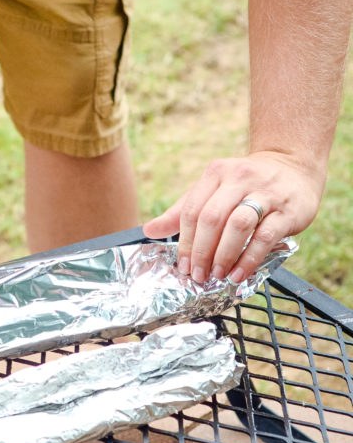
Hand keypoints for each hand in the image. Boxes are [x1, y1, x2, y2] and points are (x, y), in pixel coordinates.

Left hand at [142, 151, 323, 283]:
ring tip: (217, 275)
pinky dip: (249, 258)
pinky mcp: (287, 210)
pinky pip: (265, 236)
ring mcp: (266, 193)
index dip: (185, 241)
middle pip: (212, 218)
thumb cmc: (245, 184)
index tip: (182, 266)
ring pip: (238, 225)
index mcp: (216, 173)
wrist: (293, 166)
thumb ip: (183, 211)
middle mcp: (239, 179)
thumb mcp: (212, 189)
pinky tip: (239, 274)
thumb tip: (149, 230)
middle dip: (201, 251)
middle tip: (197, 275)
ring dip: (223, 254)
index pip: (193, 210)